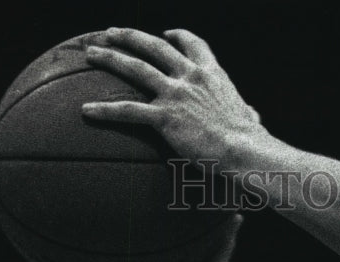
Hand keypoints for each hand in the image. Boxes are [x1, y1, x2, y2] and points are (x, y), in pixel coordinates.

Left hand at [82, 28, 269, 166]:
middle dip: (130, 37)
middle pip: (154, 48)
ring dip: (111, 58)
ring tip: (91, 53)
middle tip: (111, 33)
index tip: (167, 34)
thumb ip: (247, 113)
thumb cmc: (251, 140)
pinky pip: (128, 110)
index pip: (193, 45)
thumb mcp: (250, 118)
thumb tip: (253, 118)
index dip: (178, 37)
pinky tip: (86, 111)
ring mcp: (176, 94)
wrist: (245, 150)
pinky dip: (105, 110)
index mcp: (213, 75)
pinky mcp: (165, 116)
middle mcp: (191, 77)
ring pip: (136, 68)